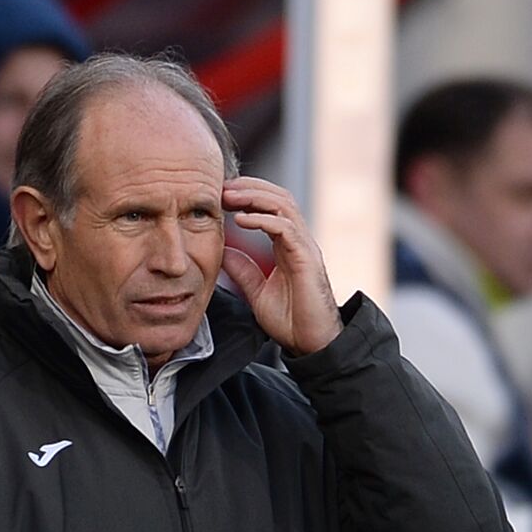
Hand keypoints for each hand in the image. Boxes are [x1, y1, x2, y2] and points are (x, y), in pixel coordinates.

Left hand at [220, 177, 341, 355]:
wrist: (311, 343)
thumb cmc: (291, 321)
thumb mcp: (257, 292)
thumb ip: (243, 270)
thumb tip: (224, 252)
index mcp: (287, 246)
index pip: (270, 207)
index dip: (247, 197)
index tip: (220, 197)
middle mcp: (298, 241)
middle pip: (278, 197)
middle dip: (249, 187)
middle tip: (221, 188)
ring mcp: (304, 247)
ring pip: (283, 205)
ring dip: (254, 196)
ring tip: (228, 196)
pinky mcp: (307, 258)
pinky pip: (286, 228)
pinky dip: (263, 219)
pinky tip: (241, 220)